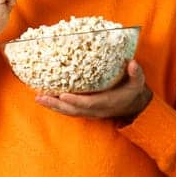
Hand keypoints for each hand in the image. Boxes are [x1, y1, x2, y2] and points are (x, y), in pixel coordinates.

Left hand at [36, 60, 152, 120]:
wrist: (133, 105)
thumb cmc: (132, 90)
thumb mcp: (137, 82)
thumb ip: (136, 74)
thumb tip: (132, 63)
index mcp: (107, 102)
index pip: (89, 103)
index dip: (76, 101)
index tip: (63, 95)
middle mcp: (97, 110)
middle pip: (74, 110)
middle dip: (57, 104)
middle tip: (41, 97)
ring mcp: (90, 112)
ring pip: (69, 112)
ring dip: (53, 106)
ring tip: (38, 98)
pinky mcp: (85, 111)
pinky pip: (69, 111)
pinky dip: (56, 106)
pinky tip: (44, 99)